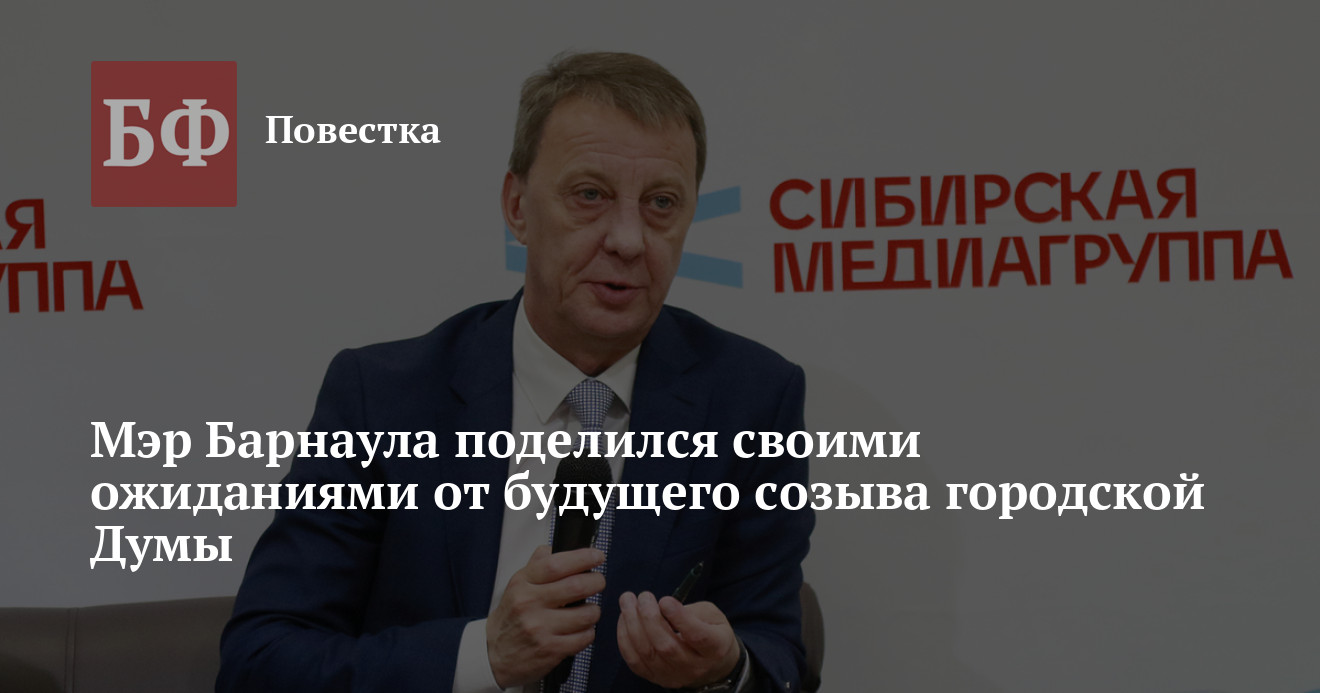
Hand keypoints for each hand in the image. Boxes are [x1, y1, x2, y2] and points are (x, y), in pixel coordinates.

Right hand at [487, 545, 605, 687]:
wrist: (494, 655)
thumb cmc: (510, 620)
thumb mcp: (516, 587)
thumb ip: (535, 566)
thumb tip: (552, 549)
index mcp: (522, 584)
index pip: (556, 564)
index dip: (582, 558)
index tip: (597, 556)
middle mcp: (529, 604)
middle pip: (576, 586)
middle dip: (596, 581)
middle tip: (598, 582)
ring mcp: (540, 628)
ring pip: (586, 614)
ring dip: (594, 610)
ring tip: (588, 611)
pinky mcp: (551, 649)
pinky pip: (584, 637)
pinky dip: (589, 632)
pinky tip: (580, 630)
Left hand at [617, 591, 740, 688]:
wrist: (711, 664)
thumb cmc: (711, 632)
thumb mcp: (713, 615)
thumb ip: (692, 611)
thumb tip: (663, 607)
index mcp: (716, 648)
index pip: (697, 636)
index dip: (679, 618)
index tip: (665, 600)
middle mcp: (695, 667)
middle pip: (666, 647)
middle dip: (649, 618)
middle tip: (643, 596)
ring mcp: (674, 676)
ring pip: (647, 653)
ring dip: (632, 624)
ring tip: (628, 601)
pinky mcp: (656, 678)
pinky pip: (634, 661)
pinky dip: (625, 638)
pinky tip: (624, 619)